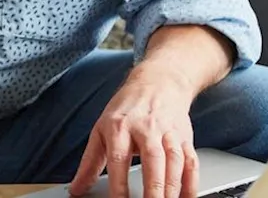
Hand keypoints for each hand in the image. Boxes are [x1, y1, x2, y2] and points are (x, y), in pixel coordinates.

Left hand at [69, 65, 200, 197]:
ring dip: (172, 188)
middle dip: (153, 188)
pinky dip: (191, 182)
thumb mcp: (101, 129)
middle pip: (152, 159)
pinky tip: (186, 197)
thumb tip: (76, 188)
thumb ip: (89, 163)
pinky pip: (190, 162)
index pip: (119, 158)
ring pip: (174, 161)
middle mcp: (145, 128)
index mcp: (119, 126)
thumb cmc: (127, 108)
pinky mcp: (185, 137)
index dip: (119, 184)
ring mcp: (168, 132)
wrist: (159, 82)